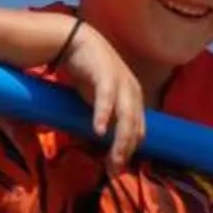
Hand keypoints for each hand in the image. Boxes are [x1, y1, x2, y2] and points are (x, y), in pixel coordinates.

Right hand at [55, 22, 146, 169]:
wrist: (75, 41)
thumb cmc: (89, 74)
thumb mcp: (102, 100)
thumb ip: (108, 120)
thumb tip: (105, 146)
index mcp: (135, 99)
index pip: (138, 132)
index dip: (129, 151)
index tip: (116, 170)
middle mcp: (133, 92)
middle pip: (134, 128)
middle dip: (125, 151)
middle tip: (114, 171)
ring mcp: (121, 82)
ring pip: (125, 117)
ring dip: (119, 140)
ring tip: (112, 159)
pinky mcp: (105, 74)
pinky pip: (107, 98)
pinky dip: (103, 115)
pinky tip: (99, 131)